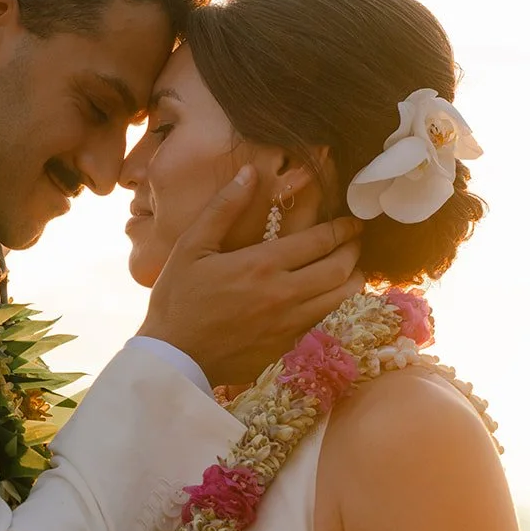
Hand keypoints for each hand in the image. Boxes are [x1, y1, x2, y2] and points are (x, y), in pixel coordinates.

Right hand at [139, 167, 363, 387]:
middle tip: (355, 239)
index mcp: (262, 265)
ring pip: (340, 298)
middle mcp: (283, 294)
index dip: (343, 227)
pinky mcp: (286, 345)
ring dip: (352, 278)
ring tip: (350, 266)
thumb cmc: (178, 299)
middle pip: (340, 268)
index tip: (351, 221)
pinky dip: (332, 304)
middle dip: (354, 249)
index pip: (321, 240)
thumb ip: (223, 208)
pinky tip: (325, 295)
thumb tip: (249, 172)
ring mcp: (288, 323)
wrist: (174, 357)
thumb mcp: (191, 246)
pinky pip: (322, 320)